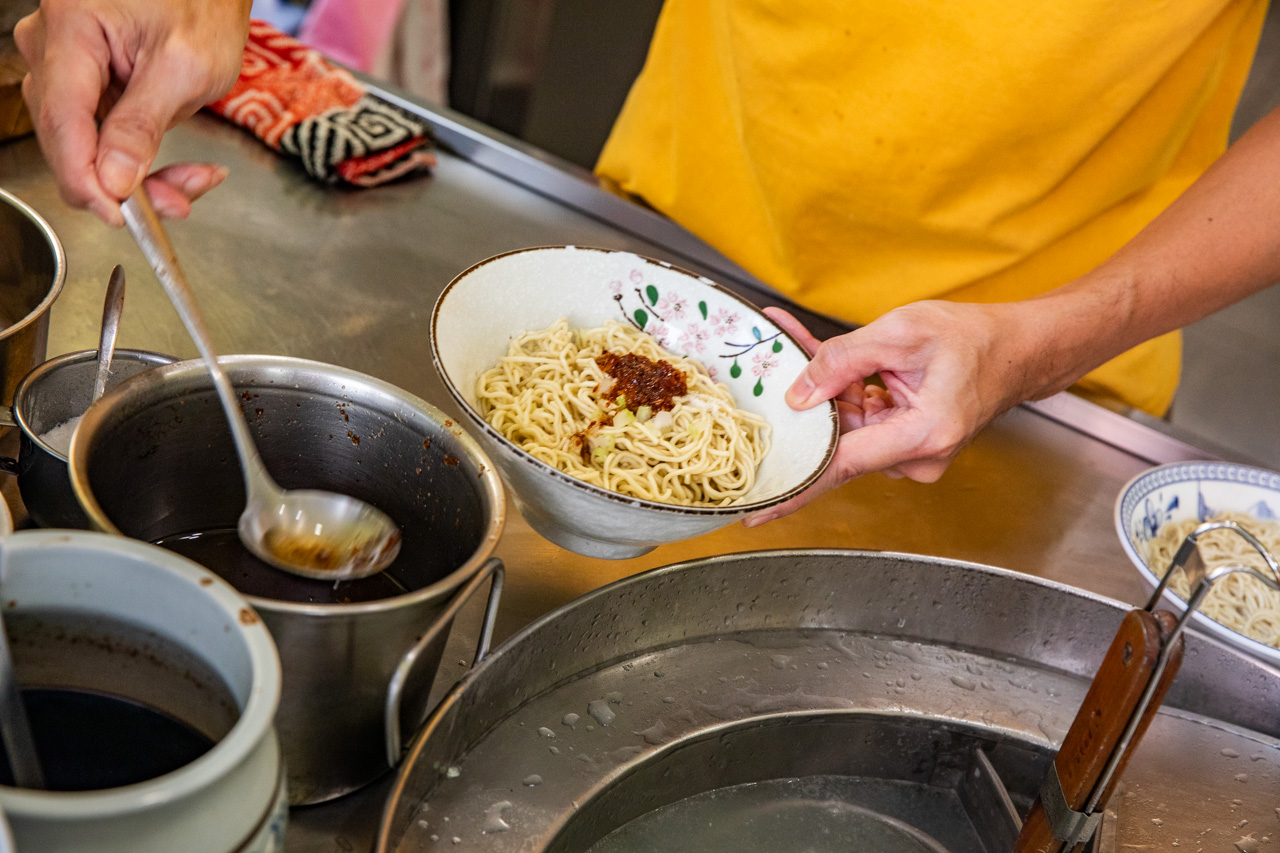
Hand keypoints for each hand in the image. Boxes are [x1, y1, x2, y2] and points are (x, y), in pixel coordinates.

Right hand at [15, 0, 250, 224]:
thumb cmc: (201, 5)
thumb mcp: (187, 67)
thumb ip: (143, 124)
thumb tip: (113, 179)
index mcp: (71, 28)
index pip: (61, 123)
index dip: (87, 182)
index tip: (121, 217)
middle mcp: (51, 45)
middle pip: (69, 141)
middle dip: (125, 183)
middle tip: (184, 198)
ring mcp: (62, 65)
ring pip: (84, 147)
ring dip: (138, 176)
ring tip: (195, 178)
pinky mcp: (82, 84)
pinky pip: (98, 137)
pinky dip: (138, 160)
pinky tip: (180, 170)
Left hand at [744, 301, 1029, 525]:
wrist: (1018, 349)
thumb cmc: (973, 338)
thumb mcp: (901, 332)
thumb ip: (843, 360)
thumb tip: (798, 395)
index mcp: (921, 435)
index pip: (841, 468)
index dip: (794, 489)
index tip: (756, 513)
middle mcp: (916, 458)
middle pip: (837, 442)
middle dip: (802, 408)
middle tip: (767, 366)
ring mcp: (911, 456)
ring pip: (846, 431)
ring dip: (824, 396)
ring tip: (799, 347)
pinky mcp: (905, 445)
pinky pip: (861, 424)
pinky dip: (843, 397)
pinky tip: (827, 367)